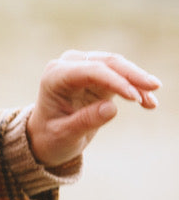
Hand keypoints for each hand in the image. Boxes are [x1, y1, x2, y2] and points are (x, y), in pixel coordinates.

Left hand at [26, 50, 159, 167]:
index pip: (90, 71)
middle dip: (132, 75)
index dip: (114, 81)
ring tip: (152, 101)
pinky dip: (135, 87)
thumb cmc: (50, 136)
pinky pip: (121, 76)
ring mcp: (83, 67)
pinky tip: (150, 103)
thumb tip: (111, 108)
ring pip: (117, 66)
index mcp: (55, 76)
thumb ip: (85, 121)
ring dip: (137, 81)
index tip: (134, 97)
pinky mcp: (96, 75)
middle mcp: (69, 65)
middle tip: (154, 88)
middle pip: (106, 62)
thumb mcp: (64, 135)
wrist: (45, 137)